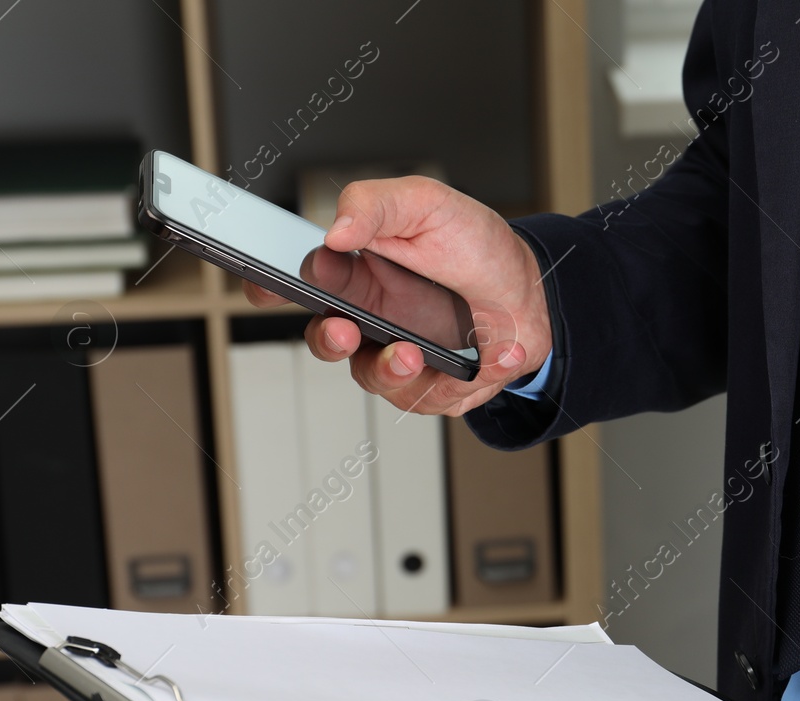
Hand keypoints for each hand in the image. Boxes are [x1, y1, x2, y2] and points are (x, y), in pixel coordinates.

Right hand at [242, 176, 551, 416]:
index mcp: (354, 272)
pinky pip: (431, 398)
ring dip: (388, 370)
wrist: (533, 287)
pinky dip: (457, 381)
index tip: (266, 285)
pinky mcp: (434, 386)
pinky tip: (488, 357)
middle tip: (341, 329)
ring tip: (410, 353)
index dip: (269, 287)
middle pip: (324, 340)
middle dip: (327, 340)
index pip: (296, 284)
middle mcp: (369, 317)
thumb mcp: (427, 203)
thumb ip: (376, 205)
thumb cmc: (474, 244)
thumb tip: (335, 231)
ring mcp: (398, 354)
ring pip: (373, 377)